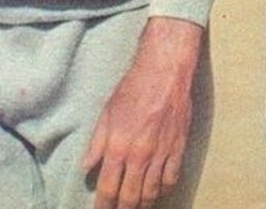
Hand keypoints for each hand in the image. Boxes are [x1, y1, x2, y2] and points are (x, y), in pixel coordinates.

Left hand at [83, 18, 201, 208]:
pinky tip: (158, 190)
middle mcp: (139, 154)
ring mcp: (161, 153)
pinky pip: (171, 178)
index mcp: (118, 146)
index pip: (108, 188)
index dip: (103, 206)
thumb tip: (87, 167)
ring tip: (137, 206)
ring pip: (152, 192)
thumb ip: (97, 143)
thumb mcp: (107, 112)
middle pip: (131, 197)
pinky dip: (164, 189)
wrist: (164, 71)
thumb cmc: (133, 87)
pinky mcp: (178, 147)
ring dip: (143, 203)